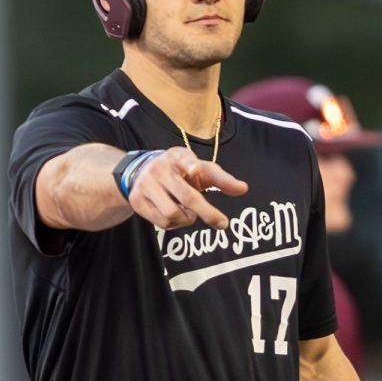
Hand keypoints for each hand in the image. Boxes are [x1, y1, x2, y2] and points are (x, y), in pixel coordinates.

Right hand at [128, 147, 247, 229]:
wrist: (141, 171)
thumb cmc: (180, 171)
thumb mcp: (201, 170)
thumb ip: (222, 179)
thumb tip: (244, 189)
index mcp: (178, 157)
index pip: (185, 159)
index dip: (190, 165)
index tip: (195, 169)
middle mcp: (161, 169)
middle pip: (187, 196)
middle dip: (208, 212)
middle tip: (223, 223)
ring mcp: (146, 185)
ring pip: (173, 214)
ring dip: (187, 218)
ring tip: (188, 211)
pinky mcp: (137, 200)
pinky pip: (162, 222)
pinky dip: (175, 224)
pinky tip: (175, 214)